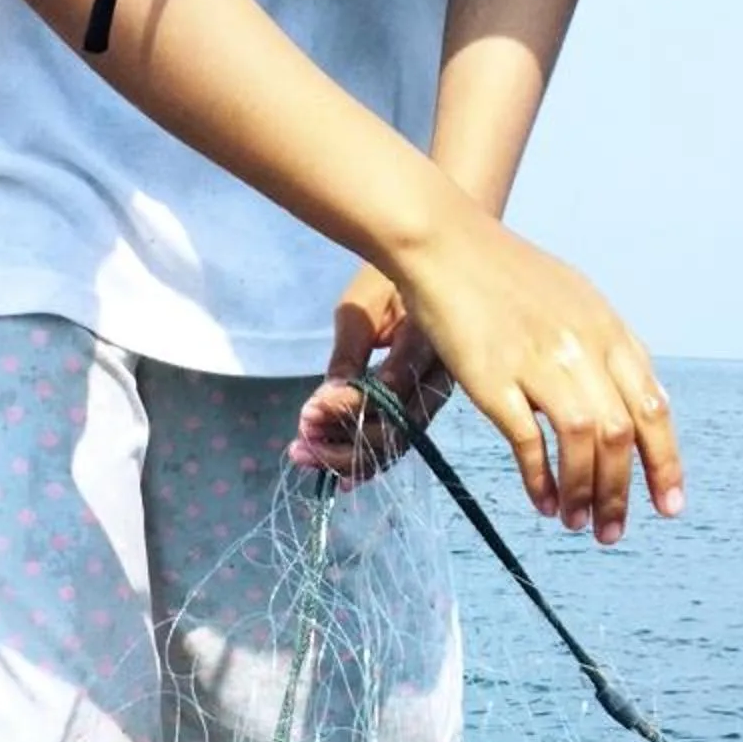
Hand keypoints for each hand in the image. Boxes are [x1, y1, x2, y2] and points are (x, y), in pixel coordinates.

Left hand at [292, 264, 454, 482]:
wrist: (427, 264)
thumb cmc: (389, 277)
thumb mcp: (362, 308)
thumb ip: (347, 357)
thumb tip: (325, 404)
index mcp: (431, 338)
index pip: (390, 389)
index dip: (347, 408)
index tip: (307, 413)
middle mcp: (442, 373)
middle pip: (398, 429)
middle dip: (343, 445)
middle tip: (299, 447)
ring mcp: (437, 392)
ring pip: (398, 442)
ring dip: (348, 456)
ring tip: (306, 455)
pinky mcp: (425, 403)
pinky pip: (400, 439)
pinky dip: (368, 459)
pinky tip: (340, 477)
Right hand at [390, 198, 683, 544]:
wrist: (447, 245)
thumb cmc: (505, 276)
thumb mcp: (573, 302)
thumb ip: (601, 349)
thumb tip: (621, 402)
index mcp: (608, 331)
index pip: (653, 405)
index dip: (665, 461)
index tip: (669, 504)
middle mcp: (584, 347)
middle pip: (623, 431)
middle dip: (624, 490)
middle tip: (614, 532)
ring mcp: (541, 362)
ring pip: (584, 440)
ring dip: (584, 491)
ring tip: (576, 524)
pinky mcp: (495, 377)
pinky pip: (528, 439)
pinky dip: (540, 478)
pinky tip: (542, 503)